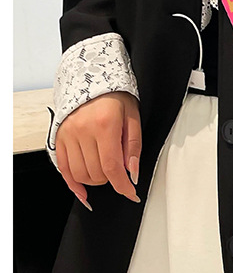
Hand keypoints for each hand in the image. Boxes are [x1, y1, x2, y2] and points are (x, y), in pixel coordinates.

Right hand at [55, 91, 141, 209]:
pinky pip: (63, 168)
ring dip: (95, 181)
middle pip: (96, 173)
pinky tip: (83, 191)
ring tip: (105, 172)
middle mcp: (83, 130)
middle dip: (111, 180)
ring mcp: (68, 135)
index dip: (122, 186)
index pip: (112, 167)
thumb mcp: (133, 119)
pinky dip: (73, 183)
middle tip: (120, 173)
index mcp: (104, 126)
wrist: (93, 79)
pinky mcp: (58, 137)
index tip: (131, 193)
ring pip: (80, 174)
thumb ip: (133, 147)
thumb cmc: (116, 98)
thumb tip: (132, 173)